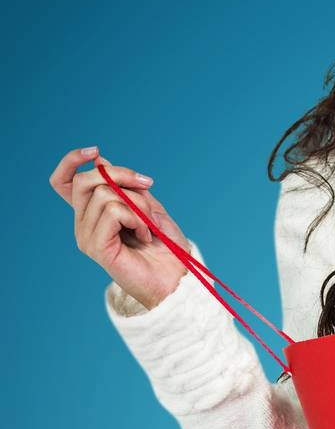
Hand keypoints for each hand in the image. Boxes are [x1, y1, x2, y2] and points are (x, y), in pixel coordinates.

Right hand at [51, 146, 190, 310]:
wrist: (176, 278)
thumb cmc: (165, 245)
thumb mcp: (149, 207)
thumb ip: (127, 187)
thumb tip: (101, 162)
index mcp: (93, 211)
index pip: (63, 181)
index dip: (70, 161)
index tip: (95, 151)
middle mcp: (83, 222)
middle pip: (85, 180)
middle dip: (121, 174)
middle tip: (148, 185)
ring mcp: (86, 235)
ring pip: (105, 195)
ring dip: (139, 204)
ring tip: (150, 225)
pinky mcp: (95, 246)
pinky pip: (113, 212)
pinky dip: (136, 218)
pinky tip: (145, 235)